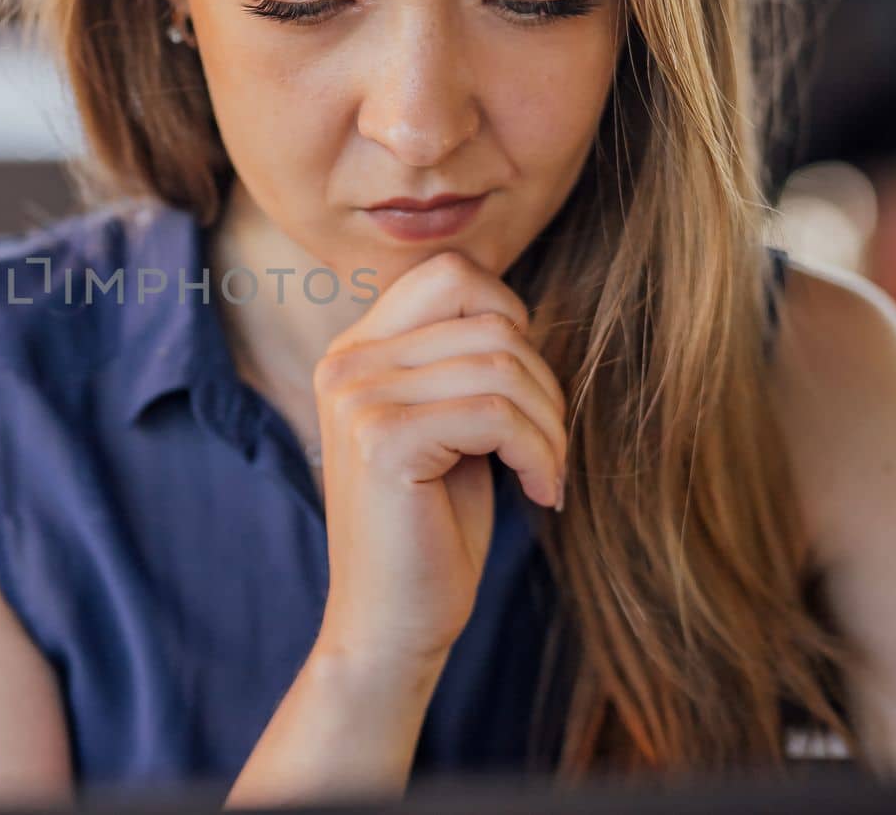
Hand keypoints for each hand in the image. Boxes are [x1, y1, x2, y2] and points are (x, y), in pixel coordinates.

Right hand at [308, 249, 567, 682]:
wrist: (389, 621)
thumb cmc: (431, 527)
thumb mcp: (446, 426)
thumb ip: (459, 362)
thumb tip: (519, 312)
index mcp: (355, 352)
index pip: (448, 273)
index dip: (508, 314)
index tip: (523, 389)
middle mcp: (345, 364)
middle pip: (486, 315)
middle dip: (542, 379)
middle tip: (546, 443)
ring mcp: (357, 398)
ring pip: (501, 365)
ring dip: (550, 425)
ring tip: (544, 473)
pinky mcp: (383, 440)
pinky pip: (497, 414)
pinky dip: (541, 454)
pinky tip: (539, 493)